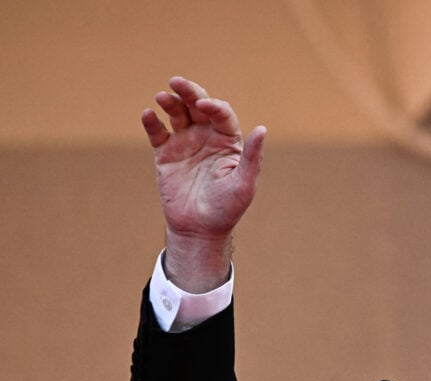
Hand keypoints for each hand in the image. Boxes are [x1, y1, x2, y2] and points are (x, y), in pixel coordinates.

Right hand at [142, 77, 265, 289]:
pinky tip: (148, 115)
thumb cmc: (227, 208)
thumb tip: (263, 128)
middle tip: (176, 82)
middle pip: (198, 106)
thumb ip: (253, 157)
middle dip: (189, 92)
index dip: (214, 107)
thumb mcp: (244, 184)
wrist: (200, 229)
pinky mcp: (166, 154)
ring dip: (170, 102)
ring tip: (162, 96)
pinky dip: (152, 123)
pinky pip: (157, 133)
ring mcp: (185, 143)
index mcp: (228, 142)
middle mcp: (207, 137)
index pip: (222, 115)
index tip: (204, 107)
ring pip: (177, 114)